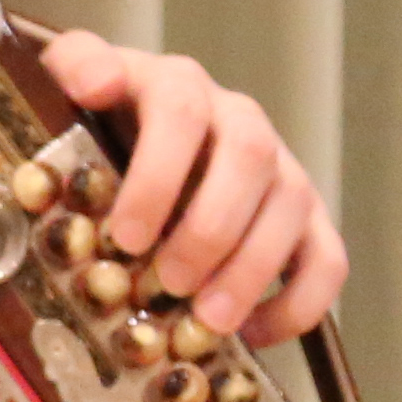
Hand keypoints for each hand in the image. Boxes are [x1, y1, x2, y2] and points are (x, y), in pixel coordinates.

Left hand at [38, 30, 346, 343]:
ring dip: (252, 270)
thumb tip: (95, 82)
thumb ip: (76, 68)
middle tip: (168, 283)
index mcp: (179, 87)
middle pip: (249, 157)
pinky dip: (299, 303)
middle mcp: (240, 120)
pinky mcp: (308, 218)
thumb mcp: (74, 86)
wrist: (139, 134)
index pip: (181, 112)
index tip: (126, 235)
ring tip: (208, 320)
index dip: (157, 175)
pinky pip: (328, 259)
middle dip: (210, 229)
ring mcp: (281, 169)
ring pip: (292, 207)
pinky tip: (250, 334)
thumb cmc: (102, 125)